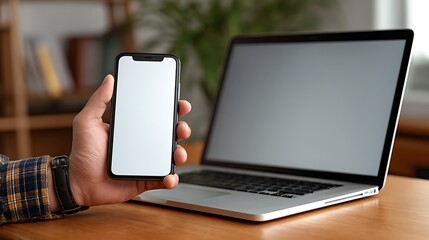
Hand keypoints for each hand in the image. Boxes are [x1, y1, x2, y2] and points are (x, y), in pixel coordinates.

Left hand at [67, 74, 190, 206]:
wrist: (77, 184)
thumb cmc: (81, 153)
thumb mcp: (87, 122)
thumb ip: (98, 101)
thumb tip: (110, 79)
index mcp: (133, 129)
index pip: (157, 115)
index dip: (172, 109)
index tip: (180, 103)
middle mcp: (143, 144)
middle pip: (170, 134)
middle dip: (182, 129)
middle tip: (181, 128)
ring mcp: (146, 163)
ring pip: (171, 156)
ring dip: (180, 153)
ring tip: (177, 153)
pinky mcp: (145, 180)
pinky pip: (163, 179)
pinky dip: (171, 178)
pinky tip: (169, 176)